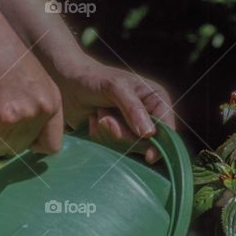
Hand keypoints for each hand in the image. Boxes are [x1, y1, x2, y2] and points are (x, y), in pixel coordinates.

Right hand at [0, 38, 63, 154]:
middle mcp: (44, 110)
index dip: (33, 146)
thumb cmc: (4, 58)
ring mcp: (25, 114)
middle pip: (24, 148)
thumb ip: (32, 109)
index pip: (52, 145)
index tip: (19, 140)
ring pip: (6, 148)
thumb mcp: (32, 84)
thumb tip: (19, 139)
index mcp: (54, 103)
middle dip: (7, 144)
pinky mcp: (3, 116)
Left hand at [53, 58, 174, 162]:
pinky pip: (114, 149)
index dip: (161, 144)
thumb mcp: (116, 88)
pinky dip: (101, 138)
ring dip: (109, 134)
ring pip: (129, 147)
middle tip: (104, 119)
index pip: (168, 128)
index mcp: (157, 99)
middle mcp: (149, 115)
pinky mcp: (116, 137)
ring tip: (98, 115)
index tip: (149, 156)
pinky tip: (93, 122)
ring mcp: (132, 128)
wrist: (67, 83)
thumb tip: (150, 134)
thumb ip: (134, 109)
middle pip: (148, 143)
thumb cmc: (94, 79)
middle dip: (123, 134)